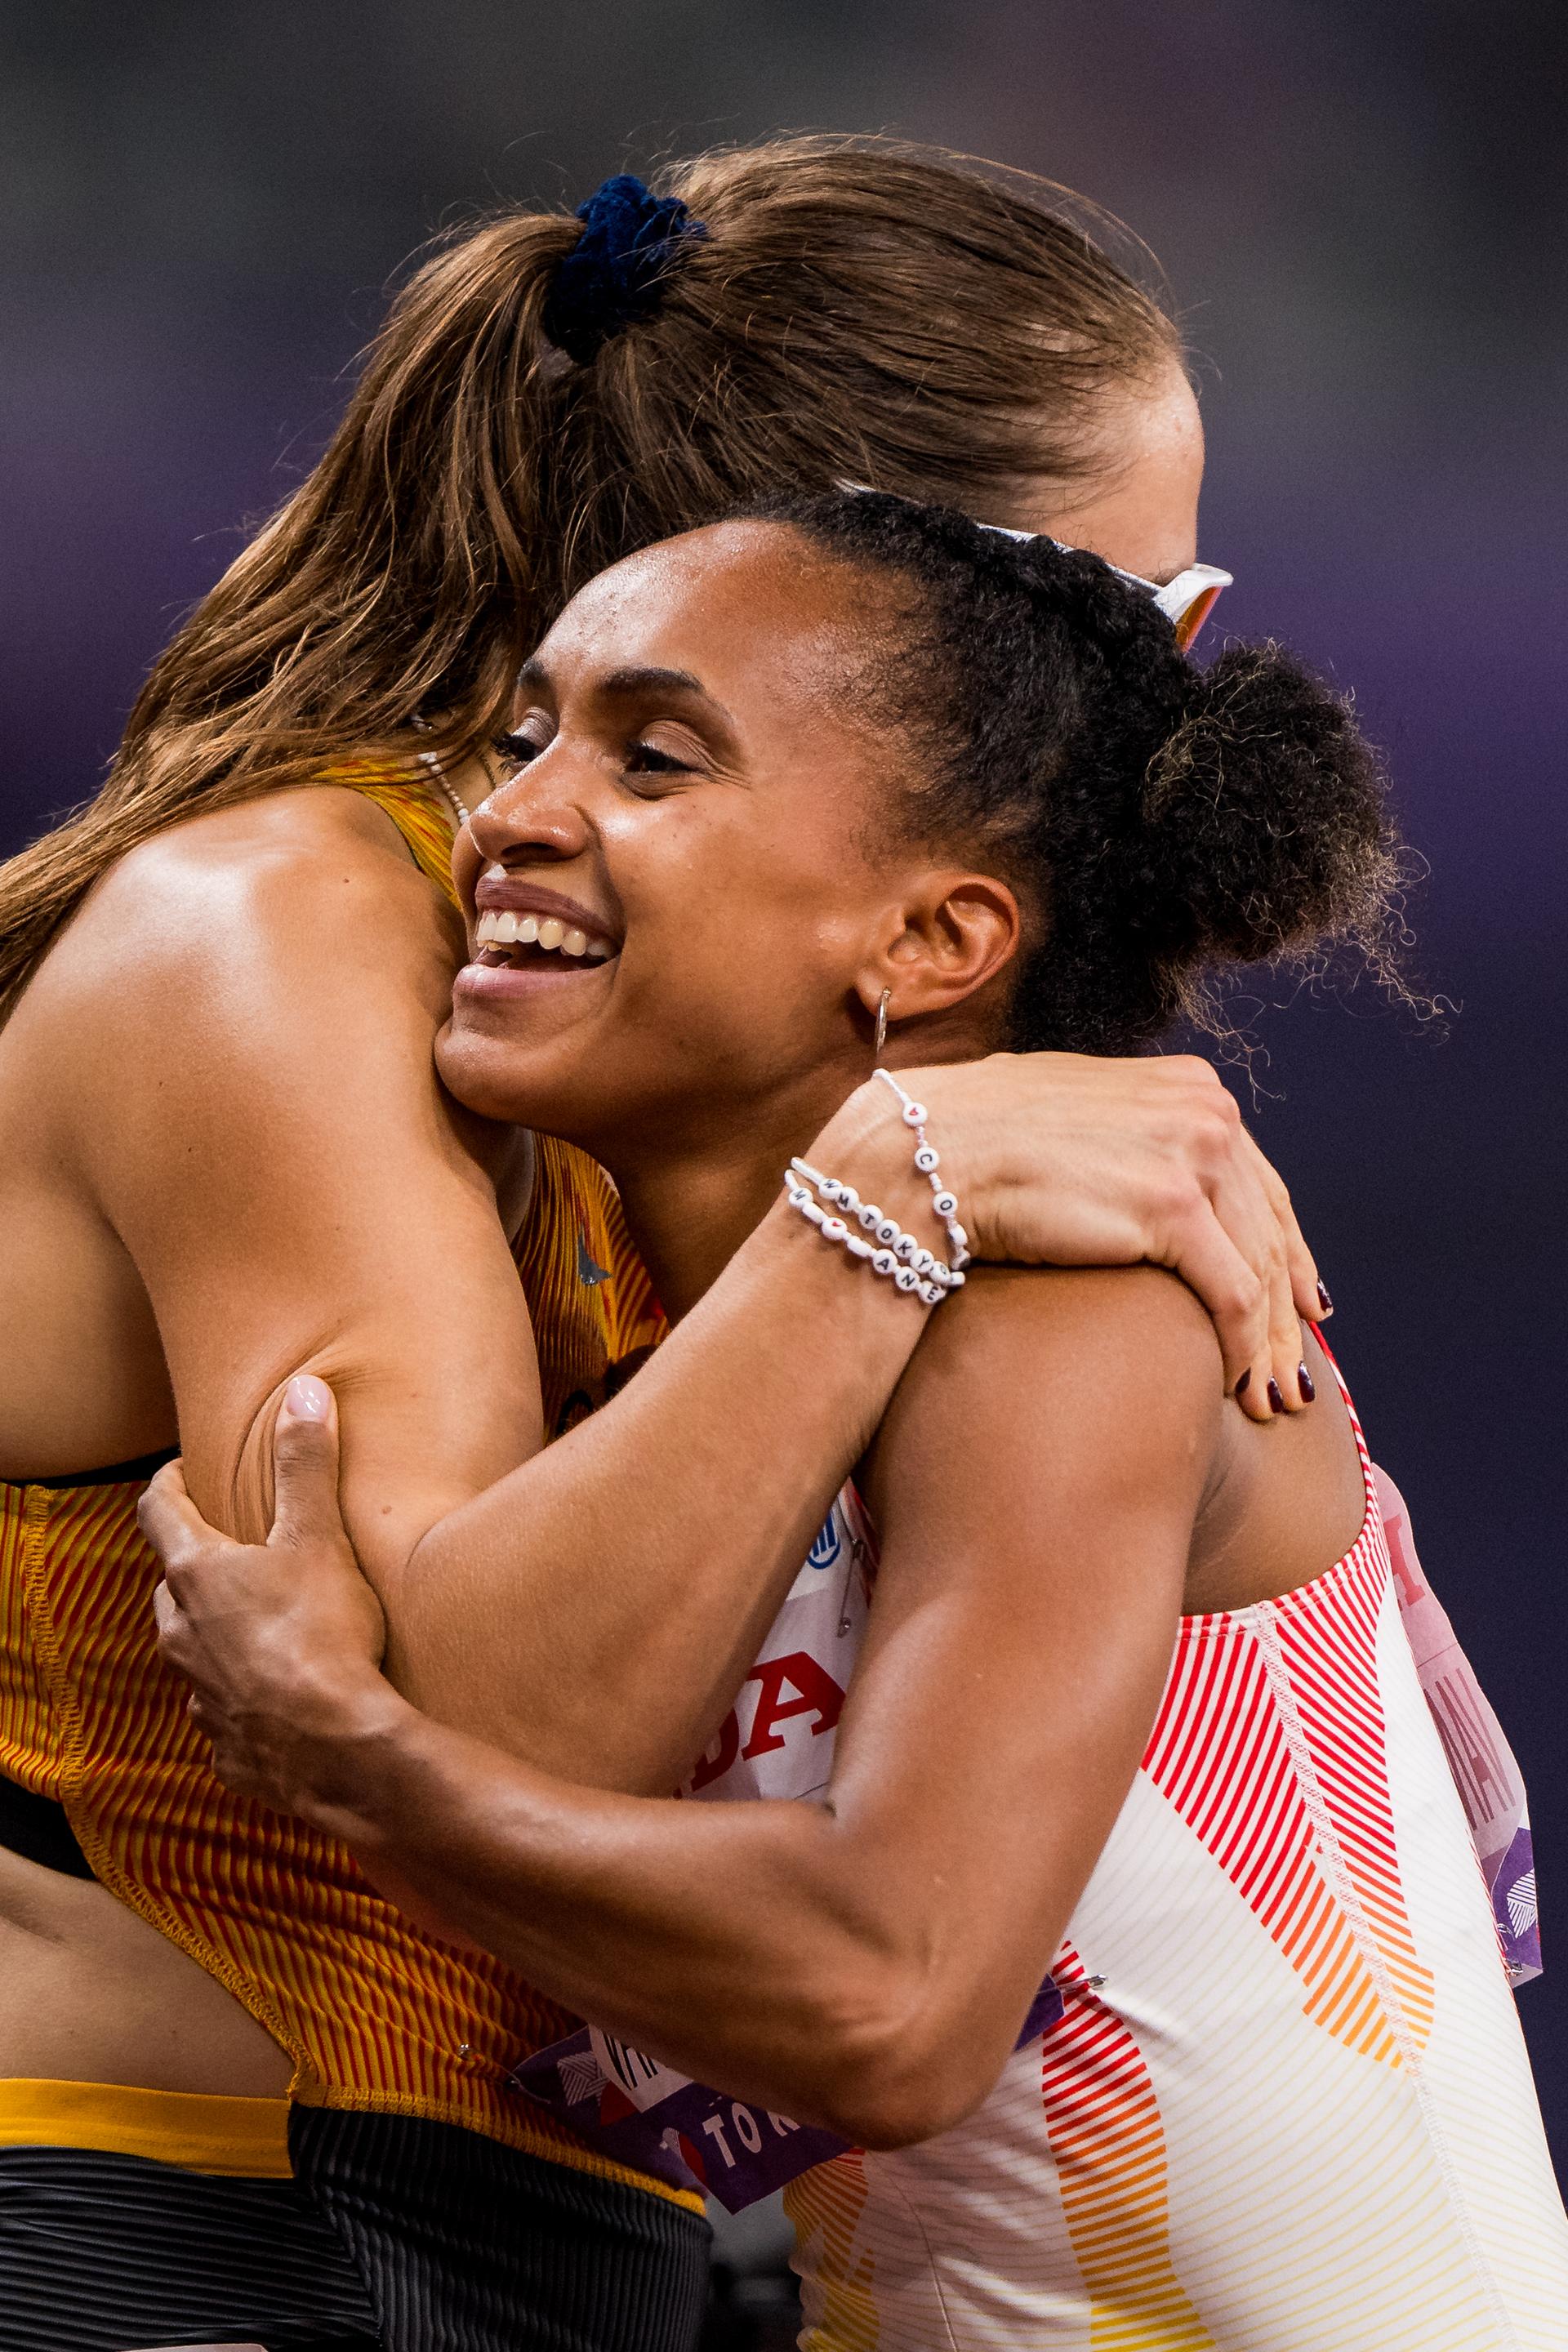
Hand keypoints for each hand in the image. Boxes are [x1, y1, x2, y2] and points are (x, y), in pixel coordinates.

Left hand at [140, 1375, 393, 1814]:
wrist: (334, 1747)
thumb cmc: (321, 1635)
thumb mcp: (319, 1537)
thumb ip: (306, 1464)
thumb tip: (303, 1391)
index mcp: (198, 1575)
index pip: (160, 1511)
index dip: (169, 1484)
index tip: (185, 1471)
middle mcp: (183, 1631)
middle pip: (173, 1581)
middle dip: (198, 1560)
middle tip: (235, 1546)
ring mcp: (198, 1691)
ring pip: (193, 1647)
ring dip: (217, 1629)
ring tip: (261, 1620)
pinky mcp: (224, 1743)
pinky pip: (222, 1708)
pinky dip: (241, 1693)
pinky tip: (277, 1693)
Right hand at [823, 1053, 1321, 1422]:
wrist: (921, 1158)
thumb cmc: (975, 1145)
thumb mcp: (1071, 1120)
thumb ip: (1126, 1138)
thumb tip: (1143, 1171)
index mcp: (1188, 1084)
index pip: (1258, 1182)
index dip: (1285, 1253)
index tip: (1299, 1309)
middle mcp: (1204, 1108)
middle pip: (1266, 1228)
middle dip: (1282, 1312)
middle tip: (1288, 1375)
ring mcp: (1191, 1150)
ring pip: (1257, 1266)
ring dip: (1263, 1344)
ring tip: (1263, 1399)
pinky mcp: (1171, 1204)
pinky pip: (1229, 1292)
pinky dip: (1236, 1346)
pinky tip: (1231, 1385)